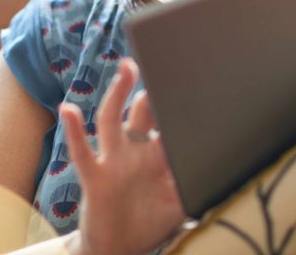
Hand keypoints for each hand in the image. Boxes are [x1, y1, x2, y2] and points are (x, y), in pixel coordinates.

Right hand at [60, 58, 185, 254]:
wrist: (117, 249)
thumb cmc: (148, 222)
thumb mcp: (180, 204)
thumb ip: (197, 186)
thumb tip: (226, 169)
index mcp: (157, 155)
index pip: (170, 122)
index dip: (181, 102)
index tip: (197, 76)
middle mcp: (134, 151)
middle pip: (144, 111)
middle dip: (154, 88)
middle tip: (167, 60)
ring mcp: (113, 161)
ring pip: (113, 120)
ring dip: (119, 92)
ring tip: (127, 67)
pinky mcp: (95, 177)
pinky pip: (83, 152)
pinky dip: (74, 131)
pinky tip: (69, 109)